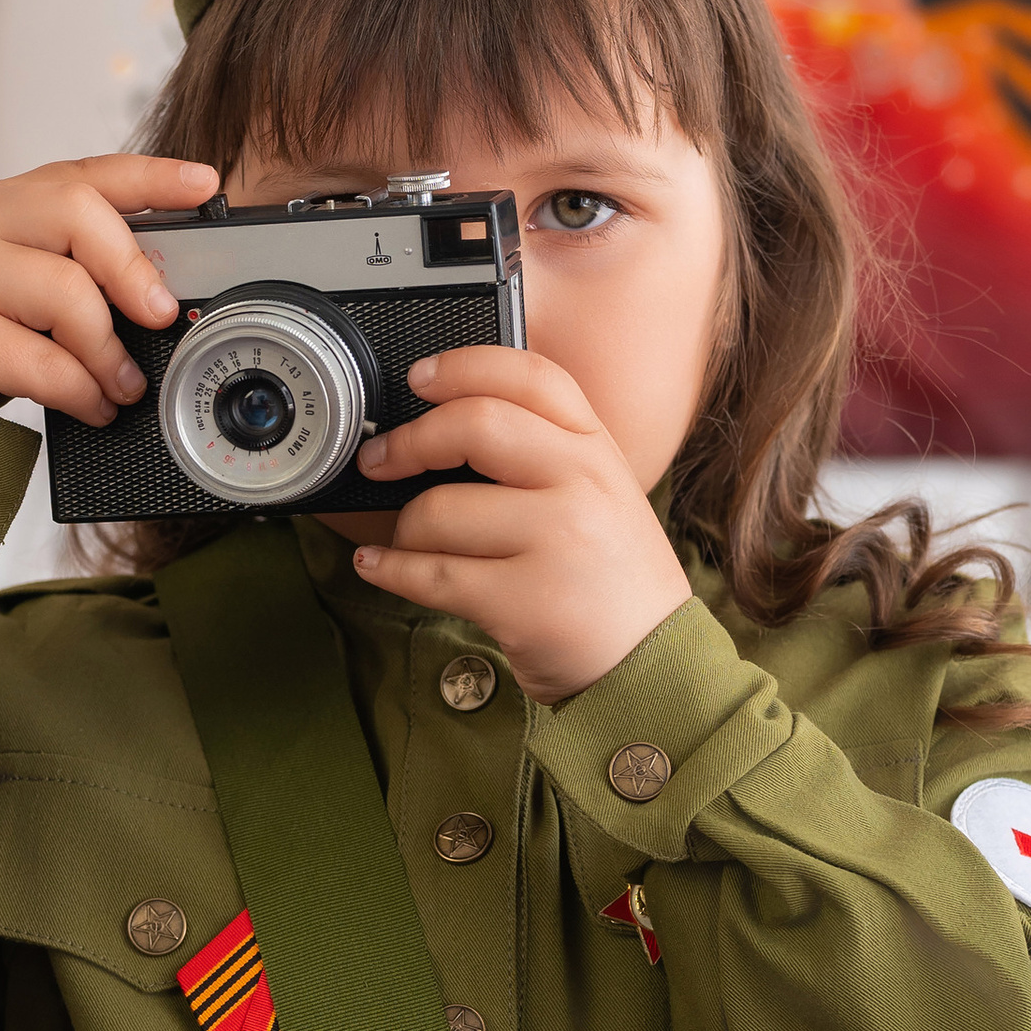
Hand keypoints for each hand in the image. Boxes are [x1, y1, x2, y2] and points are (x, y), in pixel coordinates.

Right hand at [0, 154, 216, 420]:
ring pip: (65, 295)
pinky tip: (93, 404)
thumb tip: (163, 292)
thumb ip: (77, 262)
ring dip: (109, 351)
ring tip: (123, 384)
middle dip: (132, 269)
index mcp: (9, 202)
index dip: (152, 176)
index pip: (87, 173)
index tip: (205, 183)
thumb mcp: (19, 270)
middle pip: (76, 216)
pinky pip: (43, 363)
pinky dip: (82, 391)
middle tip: (160, 315)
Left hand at [352, 347, 692, 701]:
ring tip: (408, 542)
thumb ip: (544, 453)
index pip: (531, 376)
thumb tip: (442, 425)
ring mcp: (557, 542)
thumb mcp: (601, 496)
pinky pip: (431, 575)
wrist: (653, 665)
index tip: (419, 377)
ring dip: (404, 529)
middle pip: (475, 425)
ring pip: (440, 510)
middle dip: (408, 442)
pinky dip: (390, 569)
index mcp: (596, 450)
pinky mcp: (526, 602)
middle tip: (378, 459)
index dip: (464, 366)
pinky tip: (378, 565)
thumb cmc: (610, 580)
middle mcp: (582, 485)